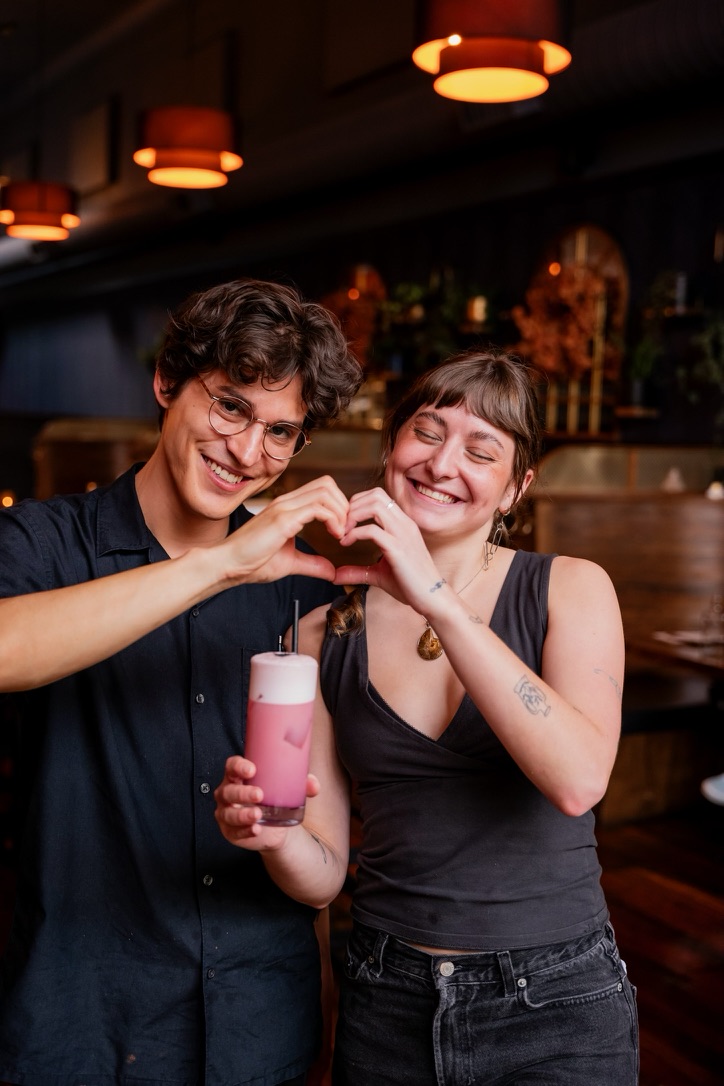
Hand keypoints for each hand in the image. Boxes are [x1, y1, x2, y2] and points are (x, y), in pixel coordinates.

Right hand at [214, 755, 319, 851]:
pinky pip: (234, 831)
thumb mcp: (287, 788)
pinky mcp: (230, 831)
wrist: (275, 825)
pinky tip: (255, 829)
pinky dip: (245, 831)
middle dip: (243, 792)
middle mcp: (229, 793)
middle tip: (259, 794)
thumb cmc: (274, 797)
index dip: (238, 766)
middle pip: (229, 790)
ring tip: (258, 814)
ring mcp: (227, 812)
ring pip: (229, 813)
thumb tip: (314, 785)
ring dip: (243, 814)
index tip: (252, 769)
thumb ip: (300, 784)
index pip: (232, 766)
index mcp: (239, 776)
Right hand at [221, 475, 349, 585]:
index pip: (321, 489)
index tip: (342, 530)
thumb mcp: (290, 562)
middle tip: (346, 529)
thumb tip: (331, 571)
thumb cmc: (252, 562)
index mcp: (287, 507)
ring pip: (325, 491)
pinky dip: (333, 520)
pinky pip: (318, 508)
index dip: (338, 506)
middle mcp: (286, 502)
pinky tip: (335, 536)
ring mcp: (284, 508)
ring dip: (341, 512)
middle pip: (327, 484)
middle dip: (344, 505)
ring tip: (341, 534)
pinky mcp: (282, 519)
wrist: (227, 564)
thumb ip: (311, 564)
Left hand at [333, 487, 442, 611]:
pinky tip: (346, 543)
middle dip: (352, 505)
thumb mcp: (379, 574)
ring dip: (353, 515)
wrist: (432, 598)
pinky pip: (372, 530)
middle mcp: (404, 524)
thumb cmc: (411, 585)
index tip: (345, 522)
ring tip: (343, 532)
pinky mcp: (398, 549)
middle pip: (375, 494)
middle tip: (340, 525)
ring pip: (374, 505)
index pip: (378, 496)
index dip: (357, 503)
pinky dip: (354, 533)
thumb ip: (358, 571)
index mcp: (402, 524)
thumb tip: (335, 575)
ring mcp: (403, 534)